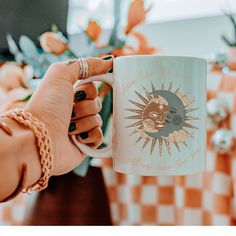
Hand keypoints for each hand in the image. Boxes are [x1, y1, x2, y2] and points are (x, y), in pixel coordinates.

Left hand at [25, 57, 112, 177]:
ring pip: (98, 120)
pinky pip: (99, 137)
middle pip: (97, 104)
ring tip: (68, 127)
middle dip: (84, 107)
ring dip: (84, 122)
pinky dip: (90, 136)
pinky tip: (77, 139)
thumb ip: (85, 64)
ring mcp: (79, 128)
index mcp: (67, 96)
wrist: (39, 138)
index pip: (92, 89)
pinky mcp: (84, 144)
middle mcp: (73, 111)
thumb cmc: (47, 105)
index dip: (89, 90)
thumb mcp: (61, 74)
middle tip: (69, 112)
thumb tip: (109, 61)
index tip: (78, 92)